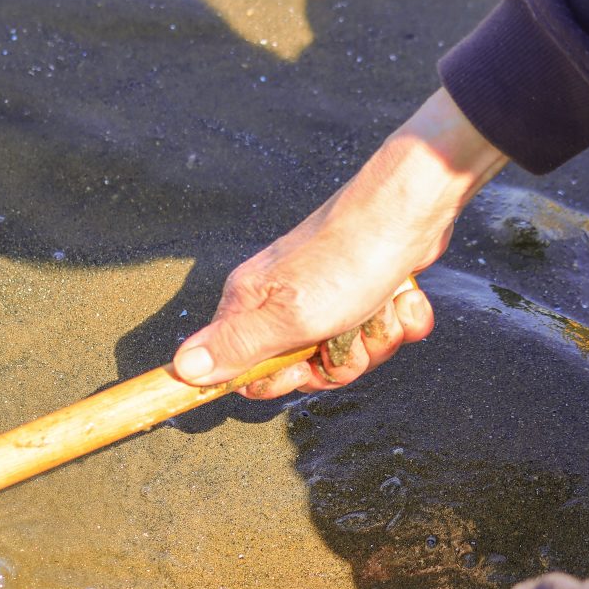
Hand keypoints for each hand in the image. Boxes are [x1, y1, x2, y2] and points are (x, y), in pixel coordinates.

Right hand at [173, 88, 506, 397]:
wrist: (409, 208)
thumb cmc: (346, 260)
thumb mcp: (287, 316)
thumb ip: (235, 346)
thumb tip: (180, 368)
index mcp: (251, 306)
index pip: (245, 372)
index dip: (279, 379)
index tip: (303, 366)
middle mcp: (281, 300)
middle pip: (306, 368)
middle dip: (340, 360)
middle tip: (349, 330)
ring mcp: (324, 293)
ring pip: (349, 350)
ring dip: (375, 335)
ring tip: (379, 305)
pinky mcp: (362, 288)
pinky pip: (379, 327)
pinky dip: (398, 317)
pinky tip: (401, 295)